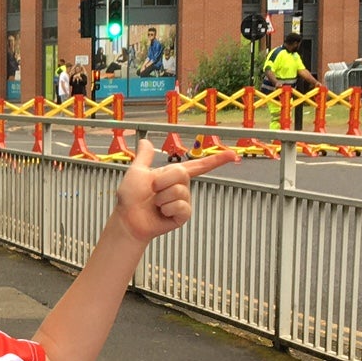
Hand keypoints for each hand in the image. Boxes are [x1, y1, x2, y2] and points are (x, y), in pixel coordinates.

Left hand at [114, 136, 240, 242]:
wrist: (127, 219)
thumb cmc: (130, 198)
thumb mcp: (137, 172)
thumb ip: (144, 157)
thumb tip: (145, 141)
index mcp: (173, 175)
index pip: (199, 165)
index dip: (217, 160)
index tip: (233, 155)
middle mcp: (181, 187)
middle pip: (182, 173)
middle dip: (162, 181)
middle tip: (152, 190)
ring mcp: (183, 201)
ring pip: (178, 191)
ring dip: (161, 197)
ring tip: (155, 204)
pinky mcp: (183, 215)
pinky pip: (180, 206)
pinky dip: (167, 208)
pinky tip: (162, 213)